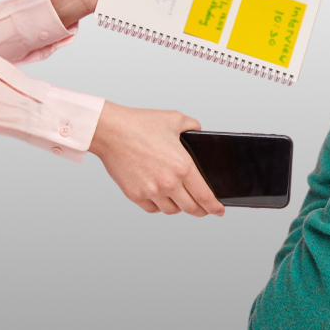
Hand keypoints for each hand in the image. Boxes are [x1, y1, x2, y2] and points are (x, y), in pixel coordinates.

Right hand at [89, 102, 223, 216]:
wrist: (110, 130)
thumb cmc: (139, 124)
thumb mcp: (175, 119)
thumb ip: (193, 126)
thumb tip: (199, 131)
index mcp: (183, 167)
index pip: (205, 196)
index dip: (215, 207)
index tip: (219, 211)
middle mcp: (168, 183)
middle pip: (191, 208)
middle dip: (201, 211)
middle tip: (203, 209)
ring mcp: (151, 191)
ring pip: (172, 210)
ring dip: (179, 207)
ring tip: (181, 201)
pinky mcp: (134, 195)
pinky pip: (152, 209)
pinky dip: (158, 206)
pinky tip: (161, 199)